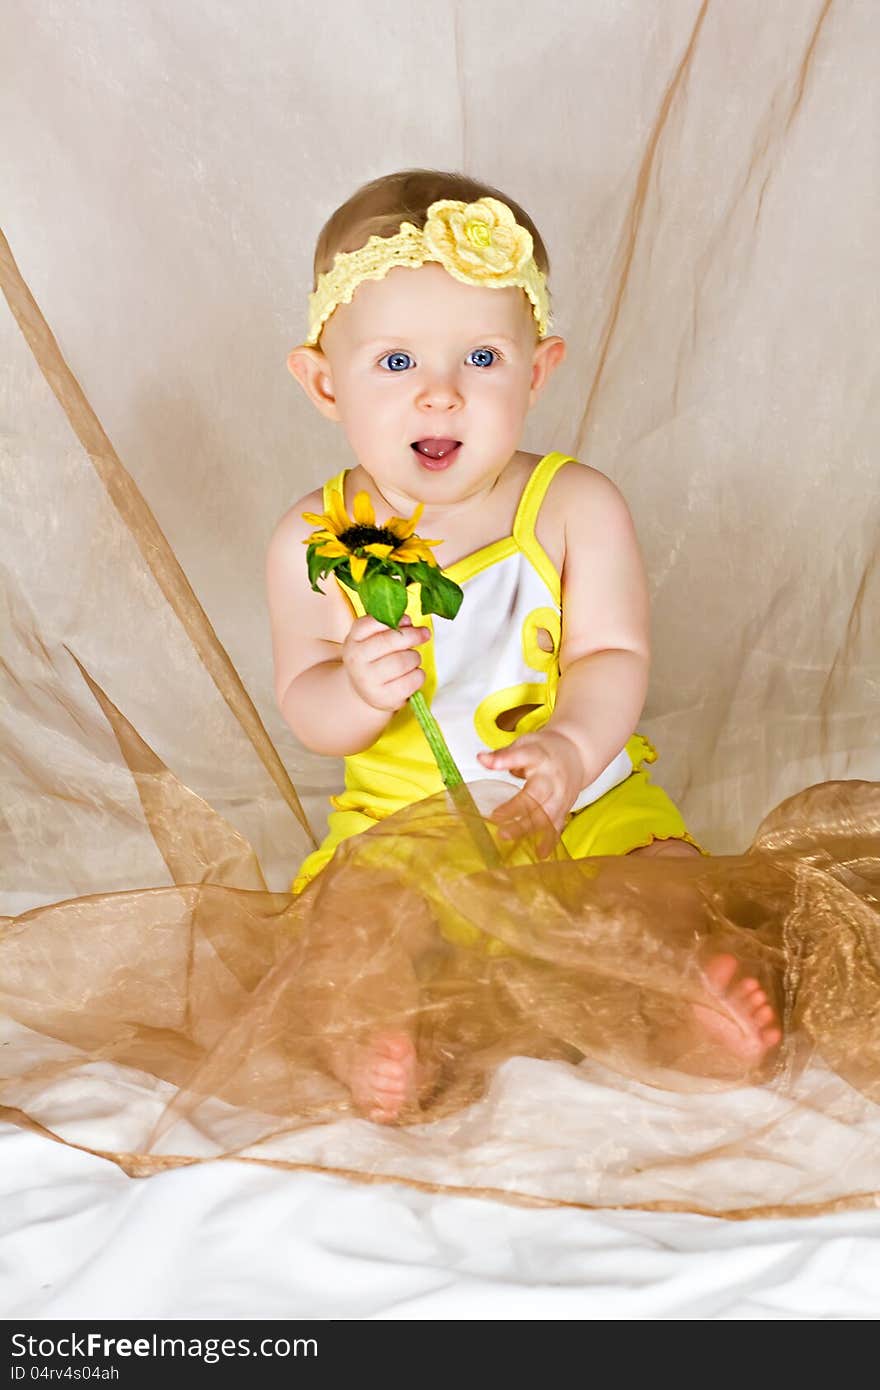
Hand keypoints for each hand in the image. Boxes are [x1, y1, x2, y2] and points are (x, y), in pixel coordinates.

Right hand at [342, 613, 428, 711]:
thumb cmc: (375, 659)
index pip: (371, 623)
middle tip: (424, 634)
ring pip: (403, 661)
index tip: (409, 621)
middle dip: (413, 636)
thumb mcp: (374, 639)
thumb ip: (389, 627)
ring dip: (415, 657)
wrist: (366, 691)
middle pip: (391, 641)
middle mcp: (356, 660)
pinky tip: (413, 674)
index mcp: (353, 640)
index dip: (395, 619)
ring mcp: (368, 680)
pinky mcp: (384, 697)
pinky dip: (419, 675)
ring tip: (413, 659)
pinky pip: (412, 680)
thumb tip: (407, 622)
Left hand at [476, 728, 585, 851]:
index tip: (486, 764)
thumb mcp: (525, 743)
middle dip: (517, 808)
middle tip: (496, 818)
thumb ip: (504, 754)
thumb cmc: (546, 751)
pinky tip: (540, 853)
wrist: (576, 755)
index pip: (523, 756)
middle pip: (536, 794)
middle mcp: (552, 777)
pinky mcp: (564, 808)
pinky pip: (557, 826)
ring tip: (507, 835)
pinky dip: (549, 840)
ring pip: (546, 814)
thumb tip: (481, 759)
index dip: (505, 761)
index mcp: (540, 756)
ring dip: (527, 827)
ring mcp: (560, 795)